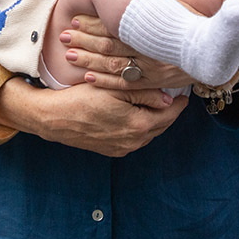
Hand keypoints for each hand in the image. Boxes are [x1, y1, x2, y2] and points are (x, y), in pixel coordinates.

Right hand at [0, 77, 186, 156]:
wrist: (54, 118)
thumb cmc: (82, 98)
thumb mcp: (115, 88)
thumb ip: (144, 93)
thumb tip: (168, 99)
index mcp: (138, 125)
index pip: (169, 115)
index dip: (179, 102)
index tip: (184, 91)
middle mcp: (133, 141)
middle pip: (161, 125)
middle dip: (169, 110)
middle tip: (174, 94)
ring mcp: (122, 148)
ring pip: (149, 132)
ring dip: (155, 118)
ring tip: (156, 101)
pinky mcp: (112, 150)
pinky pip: (135, 138)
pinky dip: (141, 126)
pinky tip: (136, 112)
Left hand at [60, 14, 193, 89]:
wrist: (216, 49)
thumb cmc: (194, 23)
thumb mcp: (176, 6)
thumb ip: (152, 3)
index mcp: (152, 30)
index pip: (116, 27)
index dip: (94, 24)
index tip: (75, 20)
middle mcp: (149, 51)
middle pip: (110, 46)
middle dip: (84, 41)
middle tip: (63, 36)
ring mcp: (151, 69)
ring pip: (114, 65)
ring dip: (89, 59)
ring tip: (69, 54)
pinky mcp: (153, 82)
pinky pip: (125, 84)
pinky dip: (105, 81)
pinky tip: (87, 76)